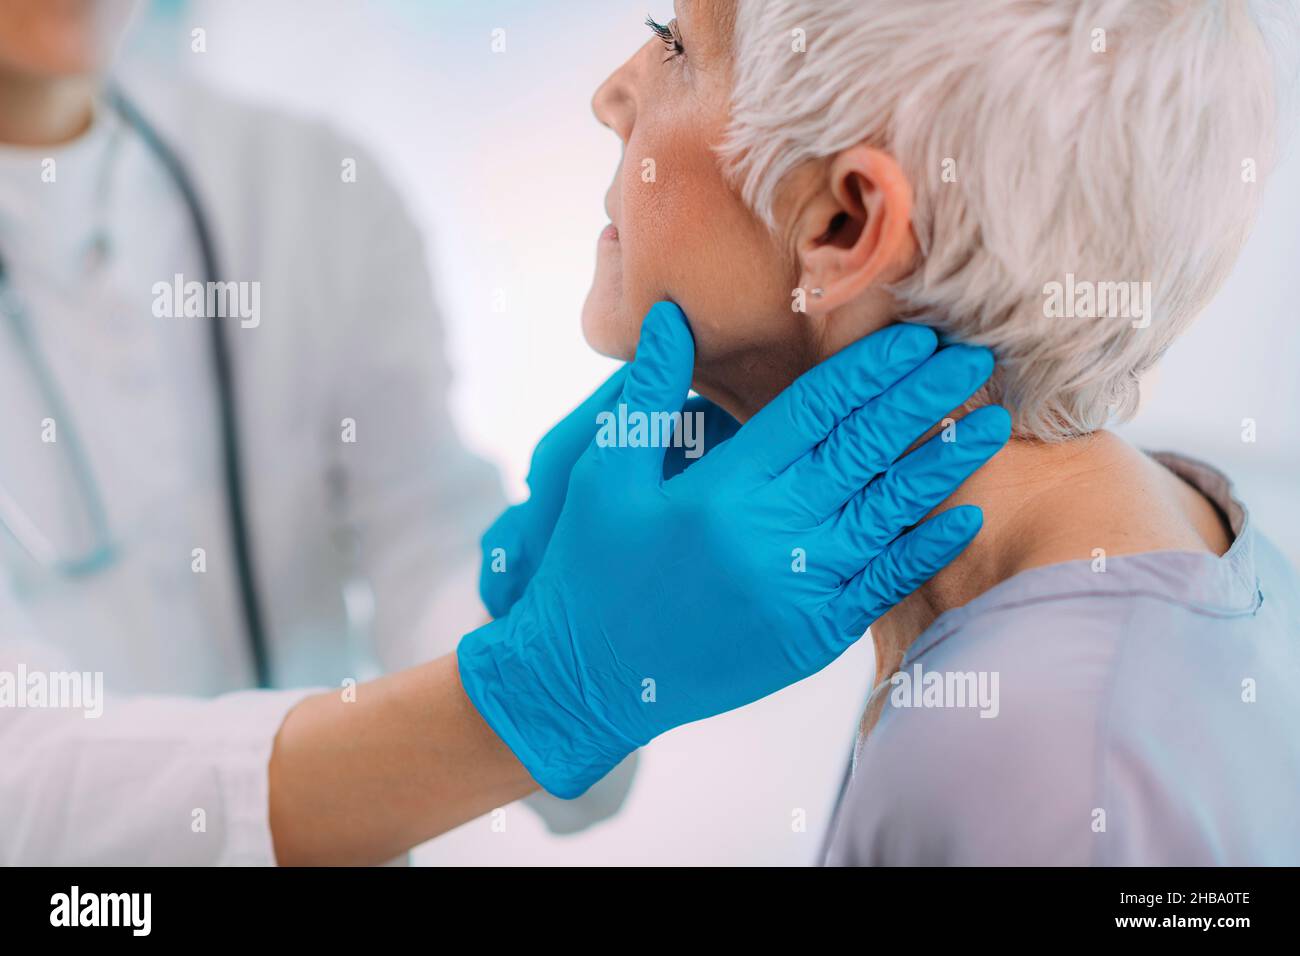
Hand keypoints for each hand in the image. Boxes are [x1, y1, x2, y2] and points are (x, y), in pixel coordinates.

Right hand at [458, 301, 1008, 797]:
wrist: (587, 679)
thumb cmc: (590, 570)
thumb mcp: (603, 475)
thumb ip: (646, 395)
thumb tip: (668, 318)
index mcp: (721, 488)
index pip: (814, 410)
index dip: (868, 369)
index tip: (914, 336)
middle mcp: (768, 534)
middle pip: (864, 451)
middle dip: (923, 398)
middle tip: (974, 355)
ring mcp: (797, 590)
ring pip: (887, 515)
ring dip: (943, 466)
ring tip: (989, 422)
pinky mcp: (810, 638)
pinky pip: (883, 586)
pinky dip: (926, 551)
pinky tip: (964, 517)